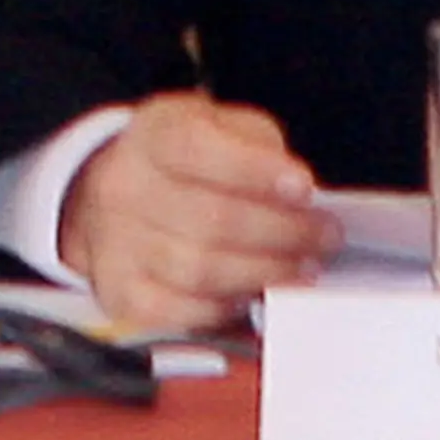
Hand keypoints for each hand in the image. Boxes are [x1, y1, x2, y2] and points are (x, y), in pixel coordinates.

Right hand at [57, 91, 333, 331]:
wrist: (115, 192)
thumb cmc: (184, 161)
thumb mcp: (220, 126)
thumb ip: (257, 146)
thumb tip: (294, 189)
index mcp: (155, 136)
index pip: (198, 149)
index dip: (255, 171)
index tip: (304, 189)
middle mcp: (126, 188)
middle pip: (211, 219)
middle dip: (282, 233)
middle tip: (324, 237)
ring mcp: (118, 244)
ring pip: (199, 271)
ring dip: (263, 274)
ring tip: (301, 268)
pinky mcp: (121, 292)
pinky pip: (178, 312)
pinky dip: (224, 309)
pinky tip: (250, 295)